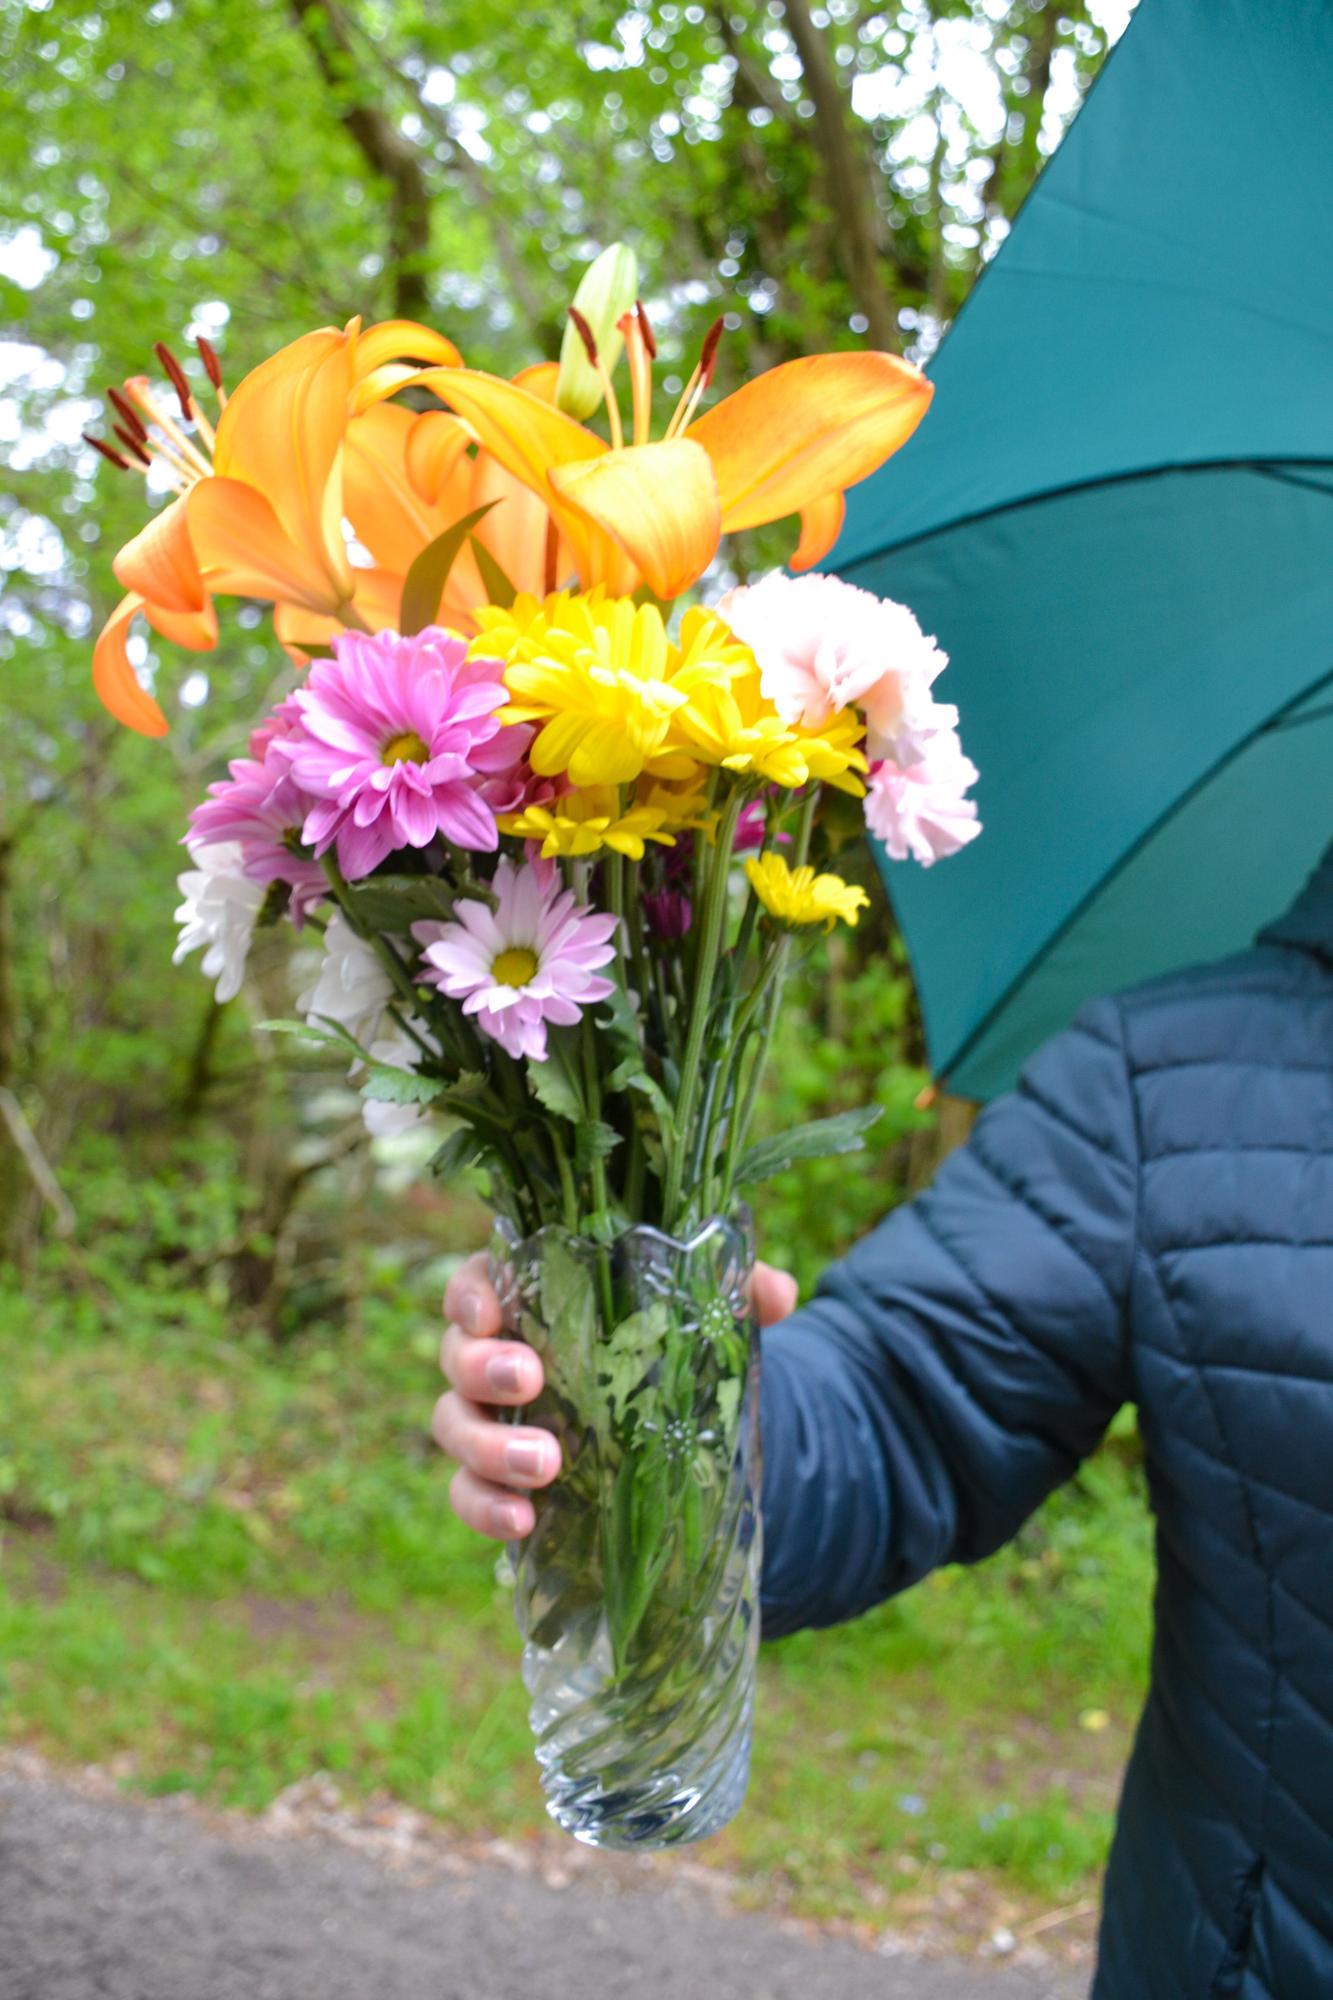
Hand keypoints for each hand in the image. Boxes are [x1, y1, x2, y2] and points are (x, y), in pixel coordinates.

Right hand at [435, 1252, 798, 1541]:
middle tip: (531, 1379)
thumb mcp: (703, 1309)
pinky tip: (524, 1522)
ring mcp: (489, 1422)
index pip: (477, 1282)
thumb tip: (779, 1294)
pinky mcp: (496, 1481)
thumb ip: (736, 1289)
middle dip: (482, 1368)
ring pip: (454, 1427)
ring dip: (487, 1447)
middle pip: (455, 1354)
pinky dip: (487, 1509)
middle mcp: (495, 1354)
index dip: (470, 1293)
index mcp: (529, 1298)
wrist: (667, 1420)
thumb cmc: (664, 1341)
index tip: (491, 1312)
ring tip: (545, 1465)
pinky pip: (469, 1495)